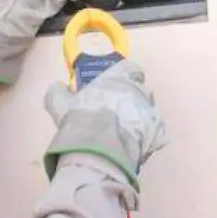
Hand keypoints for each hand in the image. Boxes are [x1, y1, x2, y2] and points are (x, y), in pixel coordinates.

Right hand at [42, 59, 167, 184]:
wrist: (98, 149)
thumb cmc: (80, 119)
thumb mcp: (59, 102)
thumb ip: (59, 91)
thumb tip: (60, 87)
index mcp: (120, 76)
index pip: (130, 67)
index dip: (124, 75)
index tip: (114, 84)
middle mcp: (140, 90)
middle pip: (140, 90)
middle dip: (131, 98)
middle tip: (114, 111)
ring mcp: (151, 112)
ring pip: (148, 112)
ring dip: (138, 118)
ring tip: (122, 131)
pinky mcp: (157, 135)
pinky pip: (155, 134)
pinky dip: (146, 138)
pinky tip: (131, 145)